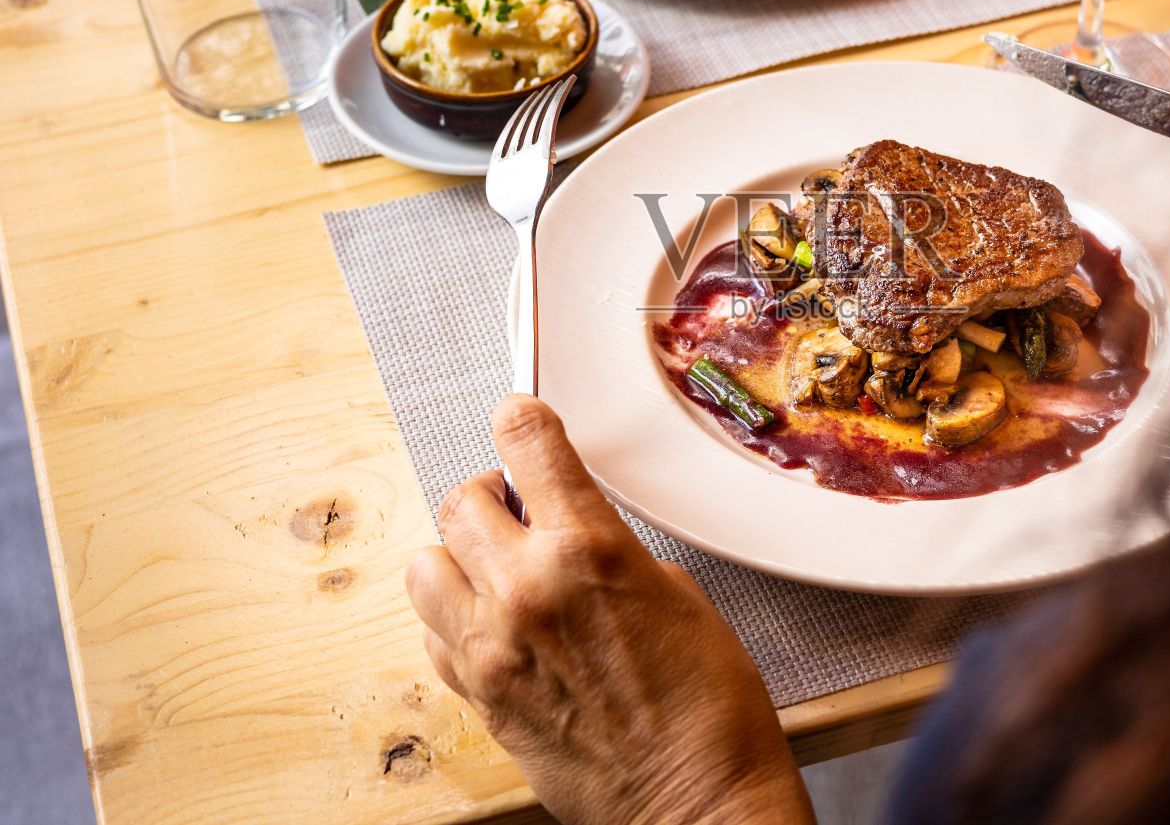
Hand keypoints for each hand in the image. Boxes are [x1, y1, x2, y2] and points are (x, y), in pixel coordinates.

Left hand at [406, 395, 814, 824]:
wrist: (696, 800)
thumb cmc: (709, 707)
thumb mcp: (679, 596)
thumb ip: (610, 551)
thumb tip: (573, 536)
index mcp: (588, 550)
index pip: (527, 445)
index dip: (521, 421)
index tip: (520, 418)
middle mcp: (526, 589)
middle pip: (460, 498)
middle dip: (490, 494)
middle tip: (518, 510)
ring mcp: (491, 647)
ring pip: (425, 563)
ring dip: (458, 555)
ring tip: (496, 570)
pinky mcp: (477, 696)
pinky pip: (432, 633)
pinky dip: (453, 617)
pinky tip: (494, 626)